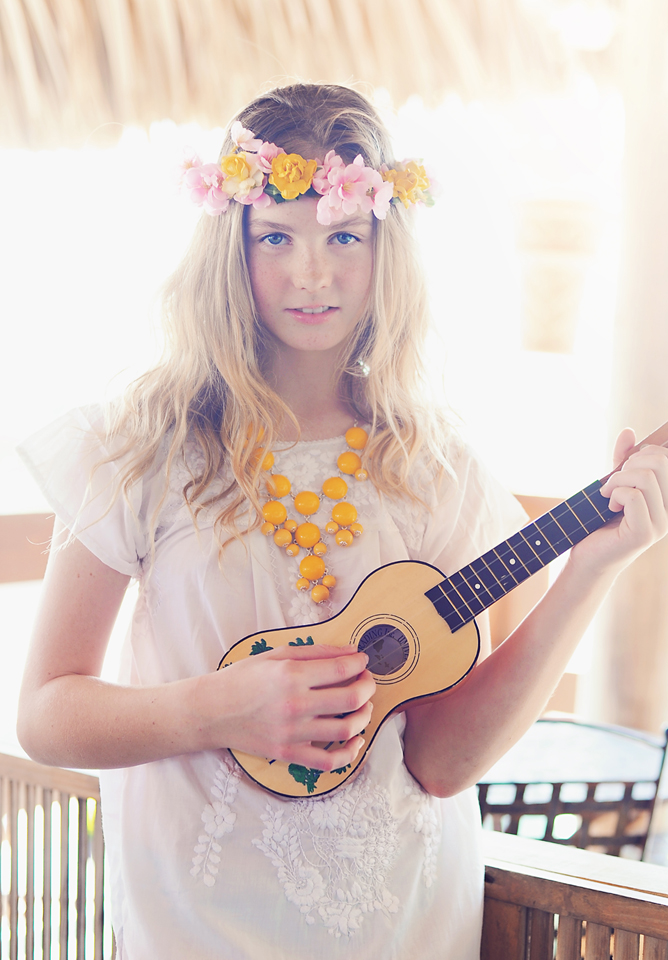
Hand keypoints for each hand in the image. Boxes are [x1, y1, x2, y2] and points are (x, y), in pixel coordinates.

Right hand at [192, 644, 375, 770]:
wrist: (211, 710)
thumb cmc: (243, 678)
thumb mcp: (277, 654)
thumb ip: (316, 651)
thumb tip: (351, 652)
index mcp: (291, 675)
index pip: (342, 669)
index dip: (360, 664)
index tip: (362, 661)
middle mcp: (295, 704)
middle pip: (351, 699)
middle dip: (368, 687)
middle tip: (366, 681)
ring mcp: (292, 732)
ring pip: (346, 729)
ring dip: (363, 717)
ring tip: (363, 707)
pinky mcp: (288, 753)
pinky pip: (328, 761)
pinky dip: (349, 754)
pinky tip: (355, 741)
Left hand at [572, 429, 667, 571]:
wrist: (588, 554)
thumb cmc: (601, 520)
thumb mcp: (614, 483)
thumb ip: (623, 460)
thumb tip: (629, 432)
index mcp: (667, 496)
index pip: (666, 457)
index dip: (642, 453)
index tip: (624, 467)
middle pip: (660, 462)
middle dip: (629, 464)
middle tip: (613, 482)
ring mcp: (661, 523)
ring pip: (646, 478)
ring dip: (617, 480)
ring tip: (607, 494)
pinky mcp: (644, 533)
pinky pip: (634, 497)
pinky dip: (615, 494)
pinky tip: (609, 506)